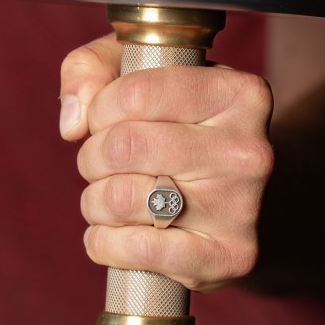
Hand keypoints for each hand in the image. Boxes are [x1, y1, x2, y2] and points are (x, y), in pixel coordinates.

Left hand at [59, 34, 273, 292]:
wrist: (232, 198)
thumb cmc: (174, 126)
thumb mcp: (138, 73)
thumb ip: (91, 67)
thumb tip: (74, 123)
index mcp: (240, 94)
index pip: (137, 93)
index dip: (100, 109)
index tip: (104, 120)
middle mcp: (250, 150)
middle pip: (126, 146)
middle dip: (92, 156)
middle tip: (100, 163)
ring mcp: (243, 208)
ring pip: (123, 198)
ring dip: (94, 202)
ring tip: (107, 198)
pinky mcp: (230, 257)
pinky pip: (139, 249)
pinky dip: (104, 244)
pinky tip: (108, 236)